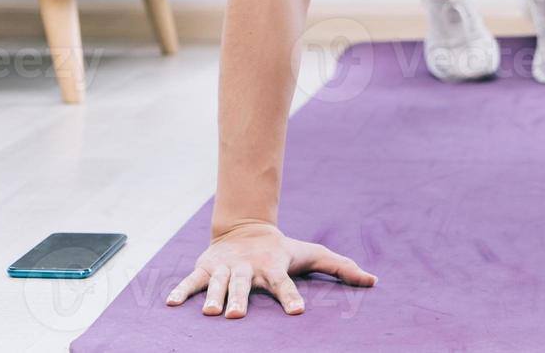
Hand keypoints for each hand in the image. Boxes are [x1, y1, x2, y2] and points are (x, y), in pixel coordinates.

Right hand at [165, 221, 377, 318]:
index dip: (292, 297)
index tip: (298, 312)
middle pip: (245, 286)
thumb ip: (341, 268)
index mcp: (274, 267)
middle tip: (237, 316)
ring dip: (212, 297)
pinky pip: (191, 281)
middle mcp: (248, 269)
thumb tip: (374, 281)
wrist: (246, 228)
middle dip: (241, 300)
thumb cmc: (283, 250)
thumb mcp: (311, 255)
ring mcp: (225, 268)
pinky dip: (181, 291)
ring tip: (208, 313)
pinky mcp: (206, 268)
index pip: (285, 284)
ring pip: (218, 284)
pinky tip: (171, 305)